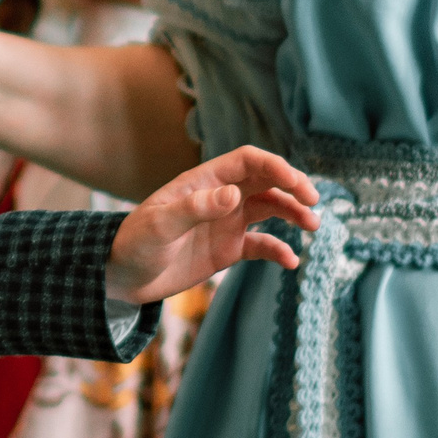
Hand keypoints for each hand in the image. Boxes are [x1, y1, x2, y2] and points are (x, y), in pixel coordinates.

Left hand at [106, 146, 320, 302]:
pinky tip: (291, 262)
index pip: (249, 161)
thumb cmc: (135, 243)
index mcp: (205, 181)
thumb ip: (195, 208)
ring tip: (313, 226)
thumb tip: (233, 194)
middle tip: (314, 204)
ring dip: (293, 213)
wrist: (123, 276)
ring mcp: (226, 222)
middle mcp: (221, 197)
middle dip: (293, 187)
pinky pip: (262, 244)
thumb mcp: (160, 225)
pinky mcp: (228, 248)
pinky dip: (279, 250)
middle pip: (266, 181)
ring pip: (270, 209)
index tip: (298, 185)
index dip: (276, 167)